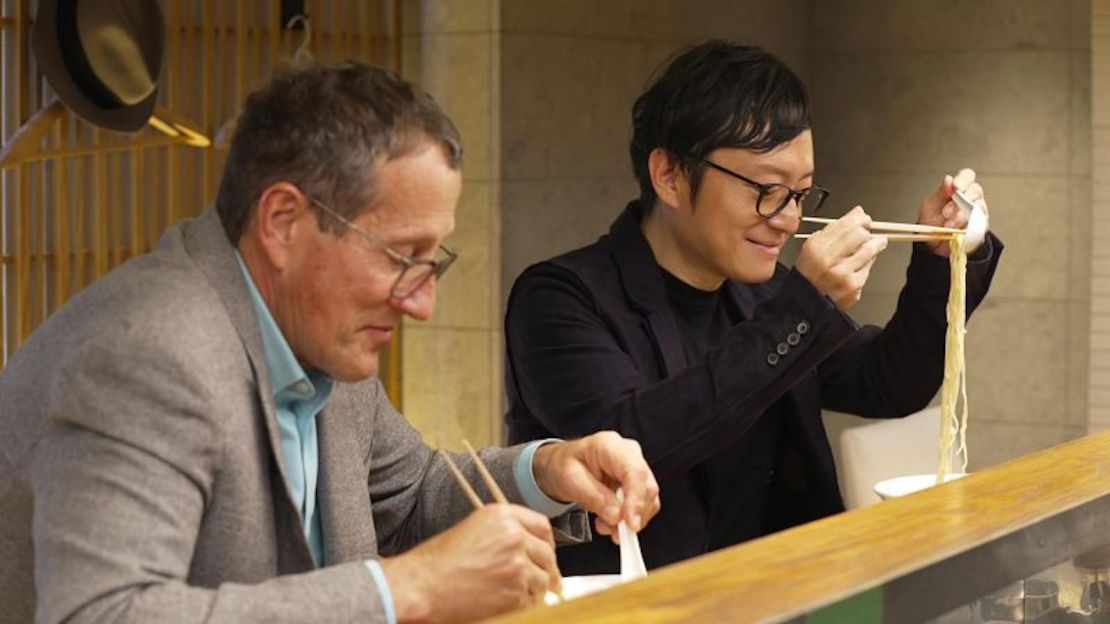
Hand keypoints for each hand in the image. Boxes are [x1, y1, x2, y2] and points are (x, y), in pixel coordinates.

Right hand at [379, 504, 559, 622]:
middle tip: (550, 581)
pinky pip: (533, 600)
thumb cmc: (439, 561)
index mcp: (502, 516)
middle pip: (547, 553)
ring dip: (538, 588)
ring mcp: (517, 565)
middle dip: (548, 569)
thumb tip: (529, 547)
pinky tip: (515, 604)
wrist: (423, 586)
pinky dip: (528, 604)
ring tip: (526, 594)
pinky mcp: (515, 593)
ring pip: (543, 579)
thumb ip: (504, 531)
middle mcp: (514, 537)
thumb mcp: (474, 529)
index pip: (541, 525)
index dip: (547, 541)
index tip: (547, 552)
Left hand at [532, 431, 659, 541]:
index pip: (634, 472)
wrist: (561, 465)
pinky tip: (611, 522)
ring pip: (648, 499)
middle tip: (615, 533)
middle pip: (646, 486)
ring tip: (605, 526)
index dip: (636, 499)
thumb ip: (594, 497)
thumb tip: (617, 516)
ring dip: (630, 520)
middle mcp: (629, 453)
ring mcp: (635, 467)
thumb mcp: (570, 481)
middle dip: (633, 515)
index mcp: (610, 445)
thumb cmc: (564, 466)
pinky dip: (629, 519)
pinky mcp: (637, 482)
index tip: (630, 523)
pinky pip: (643, 505)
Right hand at [795, 206, 887, 309]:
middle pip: (861, 235)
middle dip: (867, 230)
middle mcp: (830, 262)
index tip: (863, 218)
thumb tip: (857, 213)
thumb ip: (834, 230)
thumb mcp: (812, 247)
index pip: (845, 225)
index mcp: (816, 249)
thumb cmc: (808, 274)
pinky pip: (868, 268)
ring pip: (870, 251)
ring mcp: (843, 276)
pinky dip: (867, 263)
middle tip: (868, 231)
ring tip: (874, 244)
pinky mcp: (854, 288)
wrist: (804, 305)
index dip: (858, 218)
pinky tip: (859, 264)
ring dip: (874, 245)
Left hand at [917, 167, 989, 255]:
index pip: (967, 176)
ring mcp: (978, 211)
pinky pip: (980, 223)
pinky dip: (967, 228)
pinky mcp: (982, 226)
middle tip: (945, 213)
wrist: (933, 245)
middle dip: (959, 202)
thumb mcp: (930, 207)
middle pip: (975, 190)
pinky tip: (957, 232)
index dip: (964, 179)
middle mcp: (971, 198)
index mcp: (958, 189)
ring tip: (947, 226)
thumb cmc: (932, 223)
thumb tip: (949, 179)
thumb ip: (940, 194)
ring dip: (961, 217)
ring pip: (978, 207)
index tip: (955, 187)